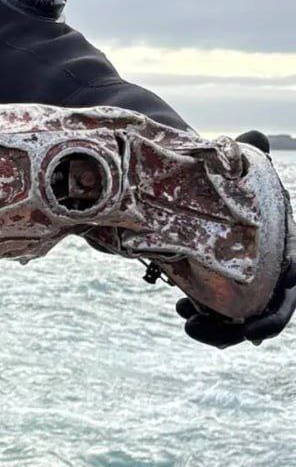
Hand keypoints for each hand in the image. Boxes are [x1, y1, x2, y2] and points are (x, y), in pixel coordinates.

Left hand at [176, 130, 295, 347]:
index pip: (295, 274)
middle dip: (255, 326)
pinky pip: (222, 318)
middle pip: (276, 310)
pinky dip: (207, 321)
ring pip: (246, 321)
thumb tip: (257, 136)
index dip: (286, 294)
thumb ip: (244, 154)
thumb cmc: (216, 178)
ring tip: (187, 320)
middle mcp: (270, 270)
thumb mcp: (231, 165)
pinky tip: (183, 310)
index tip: (268, 302)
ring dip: (222, 331)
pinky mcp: (220, 292)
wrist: (186, 191)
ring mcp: (246, 285)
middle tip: (226, 328)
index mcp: (282, 243)